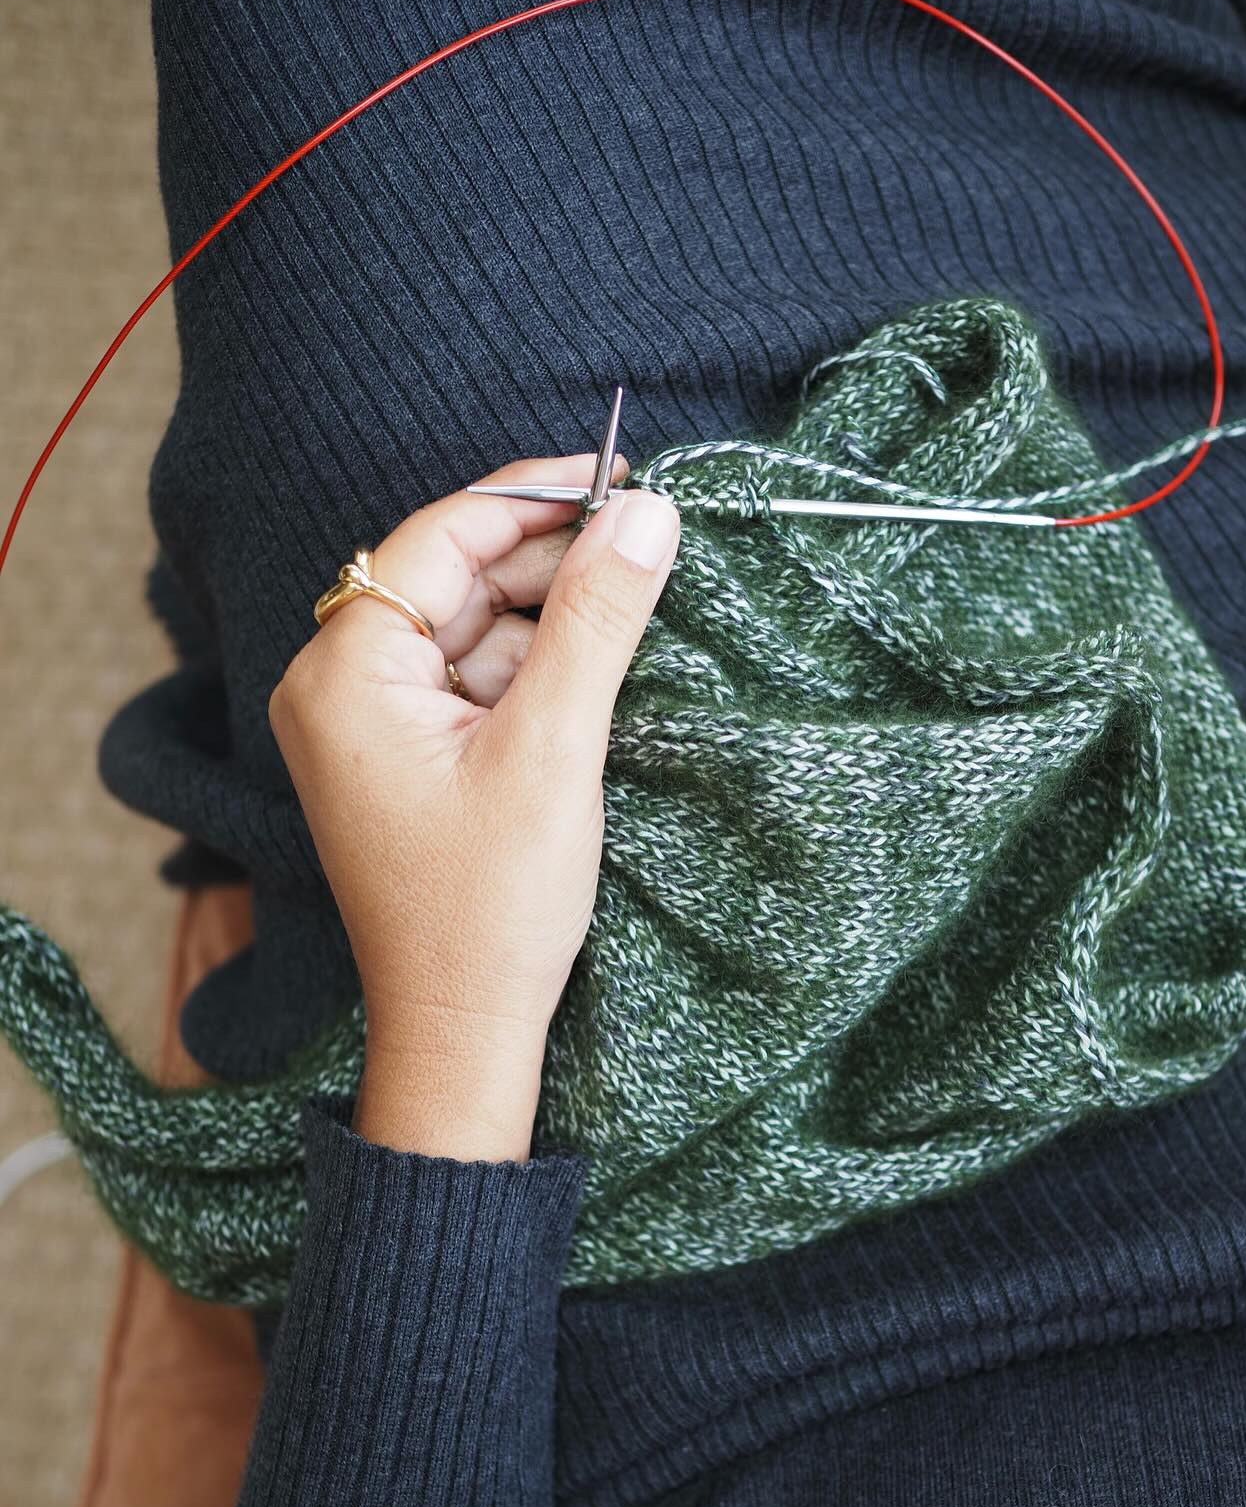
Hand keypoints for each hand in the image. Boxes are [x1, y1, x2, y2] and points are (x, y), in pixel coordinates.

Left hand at [268, 455, 679, 1160]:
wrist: (464, 1029)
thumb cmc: (490, 907)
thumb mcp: (555, 748)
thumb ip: (597, 619)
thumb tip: (647, 513)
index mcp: (344, 674)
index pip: (438, 538)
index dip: (533, 496)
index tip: (624, 477)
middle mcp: (336, 687)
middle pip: (452, 577)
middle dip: (547, 562)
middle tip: (645, 550)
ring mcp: (366, 725)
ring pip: (469, 627)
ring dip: (547, 620)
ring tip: (628, 627)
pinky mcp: (401, 757)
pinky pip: (470, 679)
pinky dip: (530, 671)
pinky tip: (588, 687)